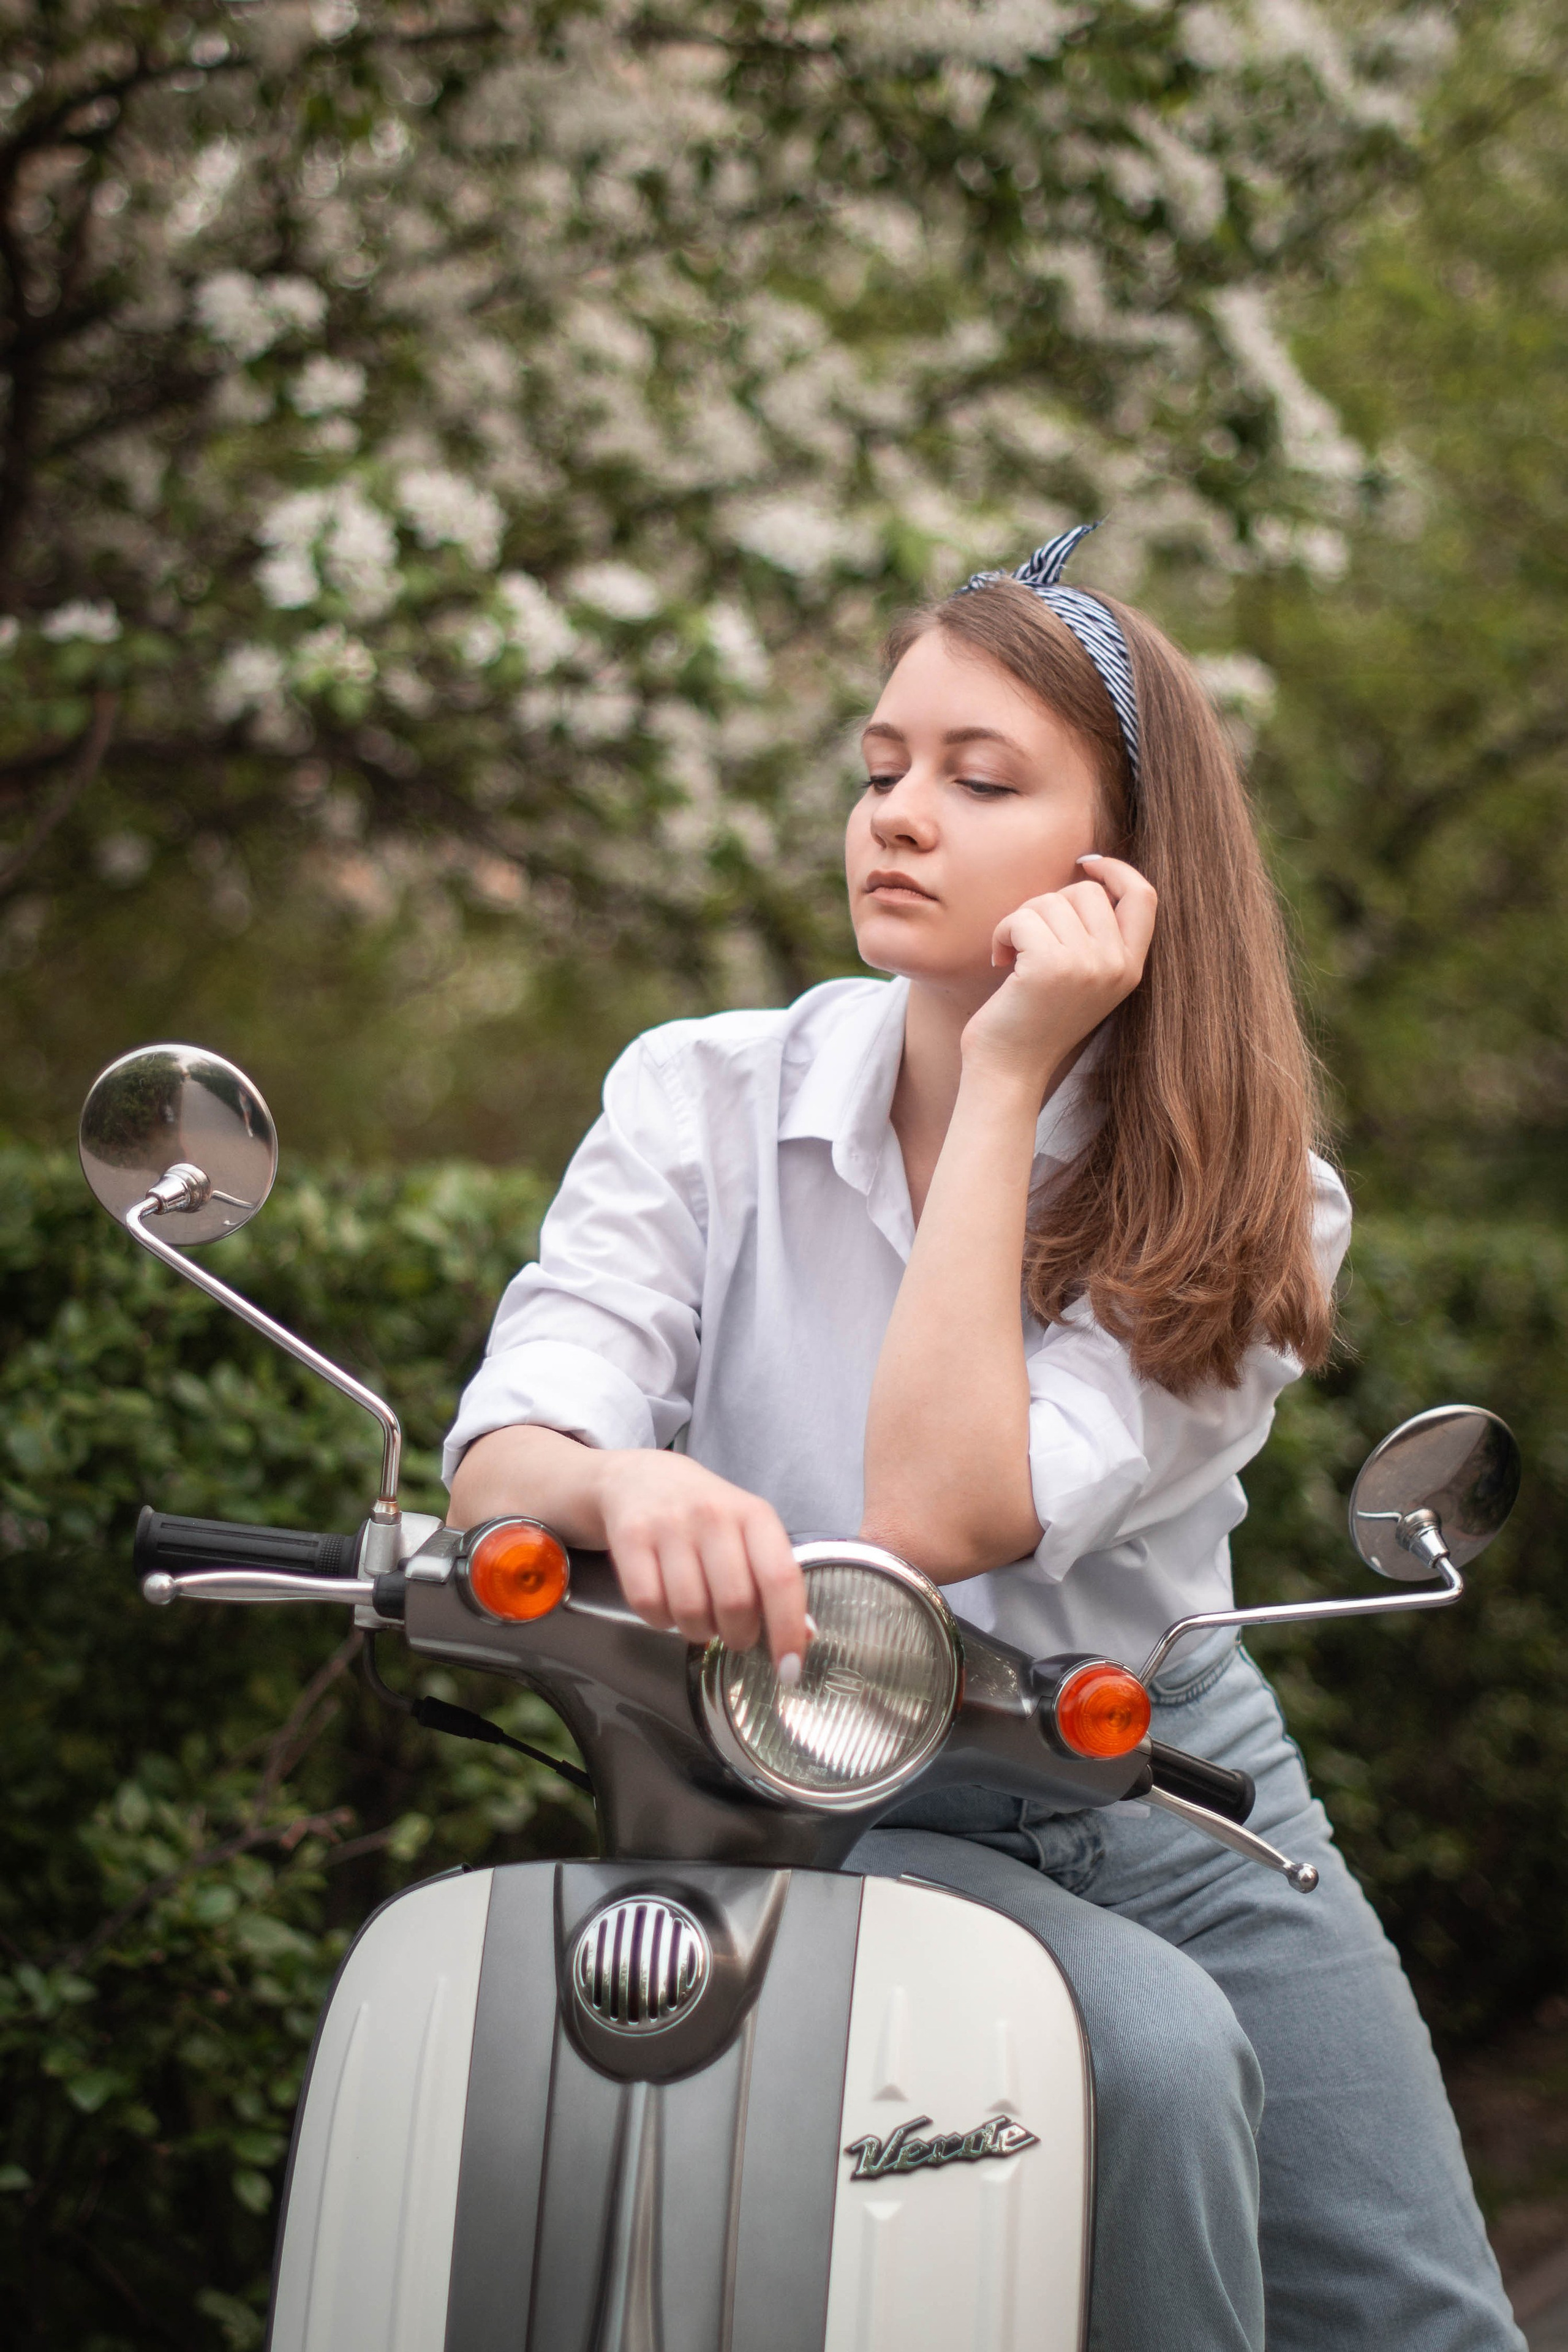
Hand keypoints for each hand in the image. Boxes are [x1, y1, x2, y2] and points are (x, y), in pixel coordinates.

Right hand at [598, 1449, 810, 1678]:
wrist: (640, 1480)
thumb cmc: (705, 1516)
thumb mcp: (749, 1533)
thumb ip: (775, 1579)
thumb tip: (804, 1634)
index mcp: (754, 1515)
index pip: (780, 1578)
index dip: (787, 1630)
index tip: (789, 1669)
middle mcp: (713, 1514)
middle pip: (735, 1603)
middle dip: (738, 1635)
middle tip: (735, 1633)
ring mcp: (669, 1524)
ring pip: (690, 1611)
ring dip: (698, 1631)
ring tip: (700, 1616)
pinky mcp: (630, 1537)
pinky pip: (648, 1605)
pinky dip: (660, 1621)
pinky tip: (667, 1605)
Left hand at [960, 855, 1156, 1086]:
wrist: (1008, 1071)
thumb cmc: (1034, 1021)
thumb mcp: (1082, 978)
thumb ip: (1096, 936)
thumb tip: (1087, 874)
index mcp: (1130, 968)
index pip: (1144, 896)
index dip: (1117, 870)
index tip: (1088, 863)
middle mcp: (1117, 966)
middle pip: (1087, 891)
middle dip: (1048, 905)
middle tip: (1028, 939)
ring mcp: (1087, 966)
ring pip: (1050, 900)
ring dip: (1020, 921)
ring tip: (1013, 956)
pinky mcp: (1050, 966)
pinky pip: (1022, 918)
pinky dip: (1002, 932)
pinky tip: (999, 961)